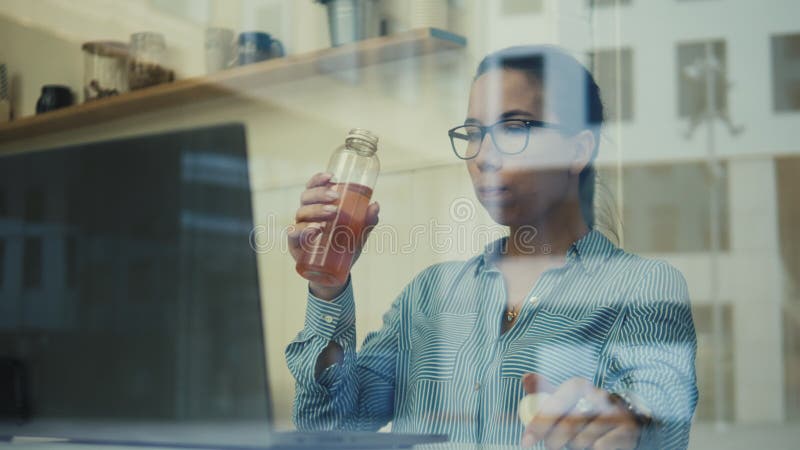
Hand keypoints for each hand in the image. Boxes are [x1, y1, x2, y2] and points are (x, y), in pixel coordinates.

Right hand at [287, 172, 379, 296]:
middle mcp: (306, 216)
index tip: (331, 176)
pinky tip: (315, 229)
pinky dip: (303, 230)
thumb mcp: (359, 234)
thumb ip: (367, 221)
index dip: (318, 179)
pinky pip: (294, 234)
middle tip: (336, 197)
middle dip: (320, 194)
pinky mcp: (295, 245)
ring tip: (332, 213)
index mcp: (318, 207)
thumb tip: (375, 205)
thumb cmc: (344, 248)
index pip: (313, 188)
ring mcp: (299, 229)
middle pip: (306, 197)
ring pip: (301, 213)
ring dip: (316, 210)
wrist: (335, 275)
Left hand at [520, 373, 641, 449]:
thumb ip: (544, 392)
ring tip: (579, 440)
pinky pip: (599, 447)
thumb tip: (526, 377)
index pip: (555, 405)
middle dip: (554, 441)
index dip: (539, 424)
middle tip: (552, 445)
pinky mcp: (627, 429)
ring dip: (575, 446)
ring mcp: (615, 413)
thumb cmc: (584, 411)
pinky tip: (595, 444)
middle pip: (567, 425)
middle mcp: (598, 395)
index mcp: (578, 386)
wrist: (625, 418)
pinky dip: (593, 449)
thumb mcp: (564, 400)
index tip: (525, 442)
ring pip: (582, 440)